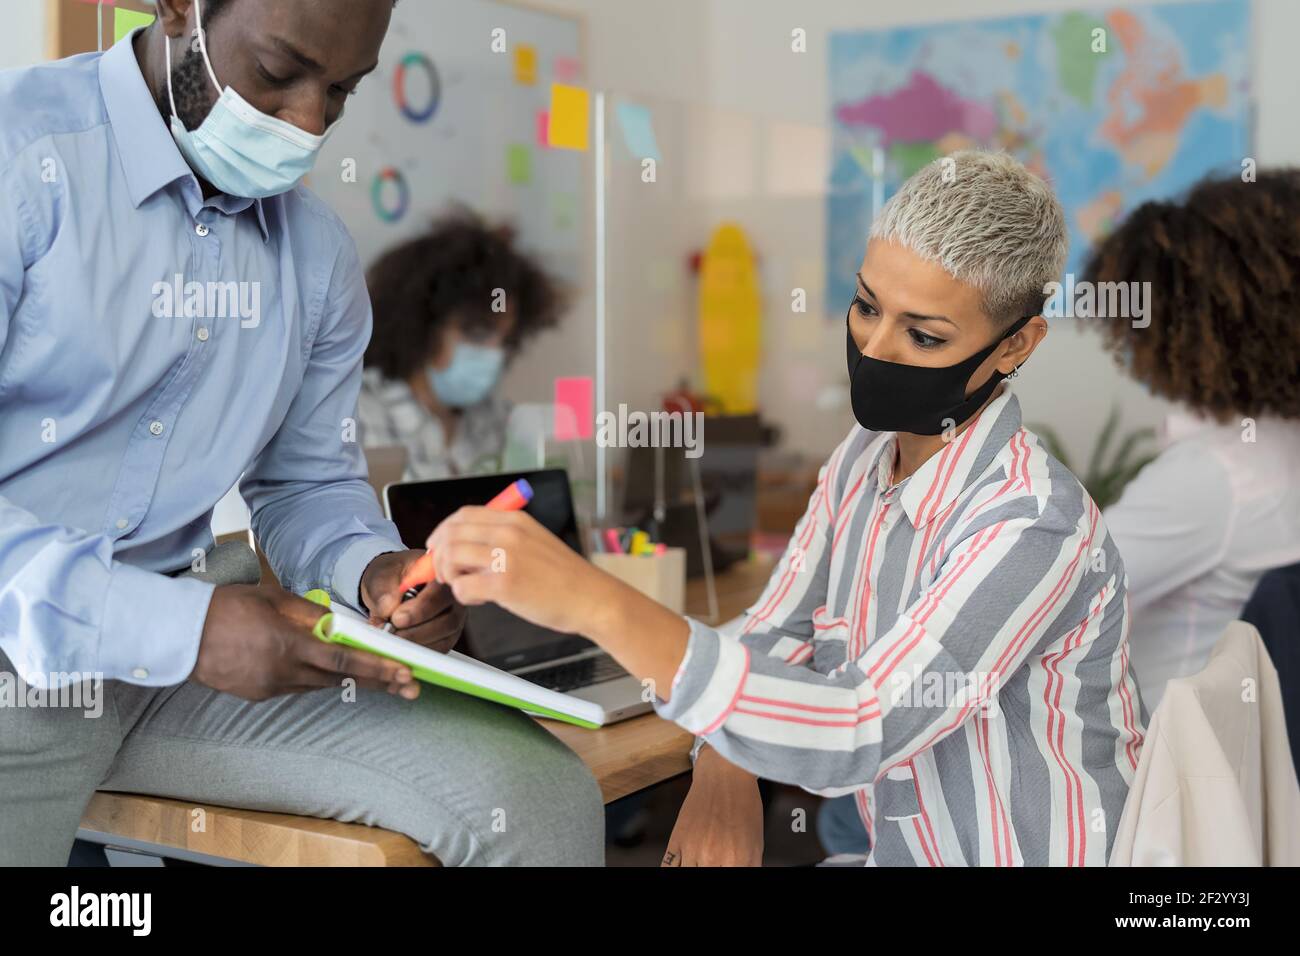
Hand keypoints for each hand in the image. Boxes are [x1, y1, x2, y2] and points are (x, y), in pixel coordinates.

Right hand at [192, 583, 419, 700]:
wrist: (179, 634)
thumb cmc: (225, 607)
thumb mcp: (274, 599)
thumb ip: (310, 614)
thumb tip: (340, 622)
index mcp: (289, 645)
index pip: (344, 660)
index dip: (378, 668)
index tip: (404, 673)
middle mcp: (283, 672)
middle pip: (339, 678)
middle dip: (376, 681)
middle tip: (408, 685)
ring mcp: (270, 688)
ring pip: (319, 684)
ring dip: (345, 677)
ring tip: (378, 675)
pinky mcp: (259, 695)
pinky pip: (296, 686)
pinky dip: (313, 677)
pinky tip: (322, 668)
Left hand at [360, 549, 466, 652]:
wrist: (389, 589)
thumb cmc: (390, 578)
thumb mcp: (381, 575)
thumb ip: (383, 588)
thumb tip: (388, 607)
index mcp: (441, 575)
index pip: (441, 592)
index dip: (422, 609)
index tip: (397, 618)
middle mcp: (453, 597)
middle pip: (449, 620)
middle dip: (417, 631)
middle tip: (392, 633)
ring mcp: (454, 618)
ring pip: (446, 638)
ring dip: (417, 643)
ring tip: (392, 639)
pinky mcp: (447, 636)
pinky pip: (440, 649)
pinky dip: (419, 652)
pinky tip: (400, 648)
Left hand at [425, 507, 618, 635]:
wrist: (591, 598)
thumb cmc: (564, 577)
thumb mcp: (534, 542)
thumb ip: (502, 538)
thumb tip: (462, 545)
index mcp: (515, 520)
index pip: (462, 515)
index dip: (443, 531)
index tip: (439, 547)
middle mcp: (508, 533)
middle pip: (451, 535)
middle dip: (439, 556)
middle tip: (445, 573)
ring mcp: (506, 558)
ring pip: (451, 558)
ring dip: (449, 575)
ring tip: (464, 586)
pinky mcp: (505, 585)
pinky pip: (462, 586)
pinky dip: (463, 594)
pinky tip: (479, 599)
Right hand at [662, 746, 763, 866]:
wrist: (724, 774)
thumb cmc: (743, 803)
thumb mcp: (756, 843)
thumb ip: (748, 867)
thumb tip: (741, 871)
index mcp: (738, 862)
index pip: (729, 882)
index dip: (729, 873)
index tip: (726, 867)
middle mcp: (714, 860)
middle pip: (705, 878)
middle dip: (712, 868)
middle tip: (712, 861)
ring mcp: (693, 851)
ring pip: (687, 875)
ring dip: (694, 868)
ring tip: (700, 860)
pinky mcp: (677, 841)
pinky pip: (668, 869)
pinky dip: (674, 869)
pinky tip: (683, 864)